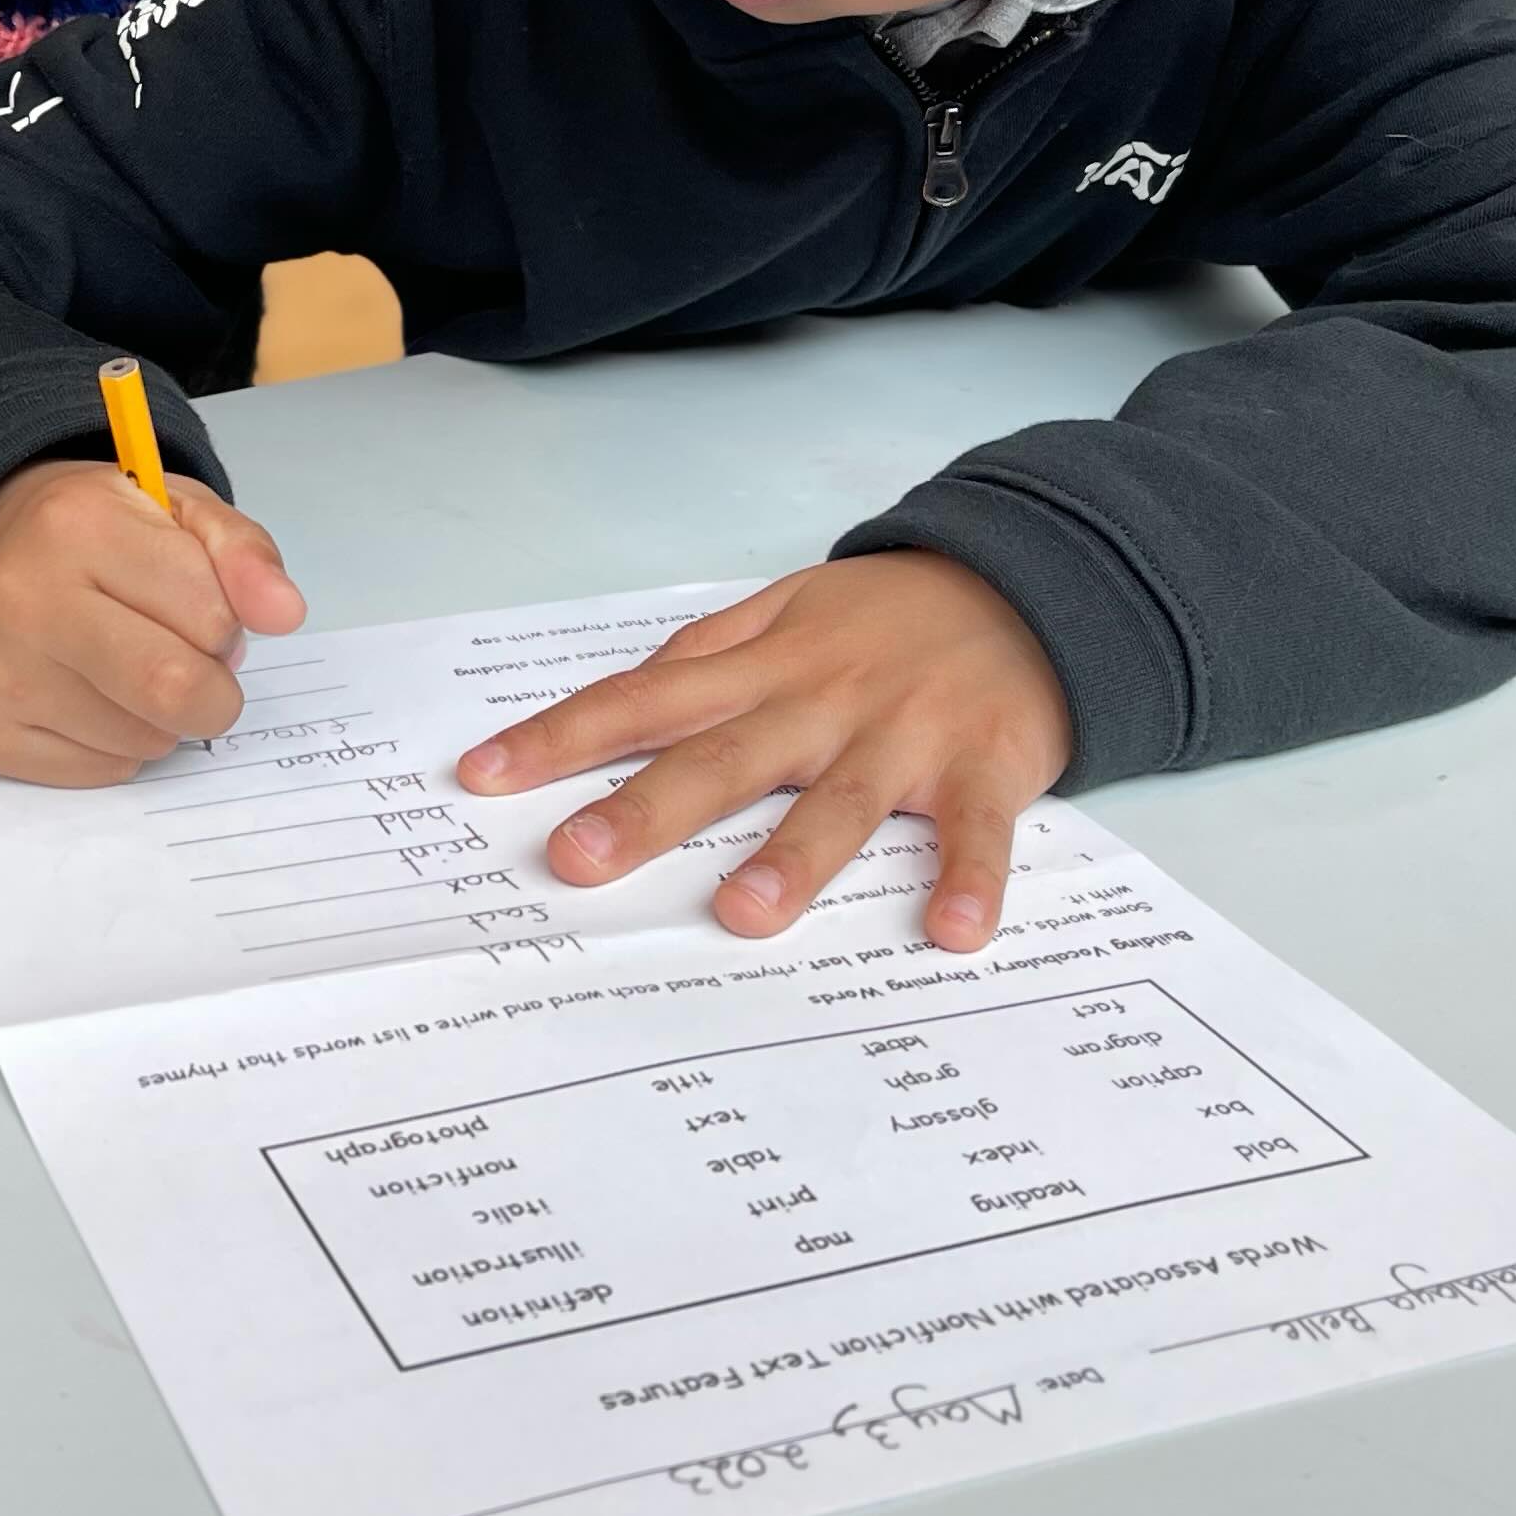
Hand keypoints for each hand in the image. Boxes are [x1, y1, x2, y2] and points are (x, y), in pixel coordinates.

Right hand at [0, 459, 307, 784]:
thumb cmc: (99, 533)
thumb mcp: (180, 513)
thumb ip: (244, 555)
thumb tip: (286, 614)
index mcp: (79, 525)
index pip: (211, 617)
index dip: (226, 623)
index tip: (201, 607)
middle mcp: (23, 598)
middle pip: (173, 691)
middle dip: (212, 691)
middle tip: (195, 664)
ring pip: (143, 742)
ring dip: (162, 718)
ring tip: (127, 666)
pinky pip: (101, 771)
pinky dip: (118, 745)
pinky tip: (87, 694)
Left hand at [456, 555, 1069, 953]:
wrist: (1033, 584)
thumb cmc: (889, 617)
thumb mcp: (790, 608)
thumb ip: (710, 653)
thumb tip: (629, 697)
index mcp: (764, 666)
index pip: (644, 699)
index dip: (561, 737)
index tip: (483, 778)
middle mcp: (821, 701)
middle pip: (723, 757)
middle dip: (647, 809)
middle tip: (575, 859)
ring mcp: (904, 736)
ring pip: (841, 799)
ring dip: (795, 856)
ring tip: (743, 913)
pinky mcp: (986, 766)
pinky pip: (977, 830)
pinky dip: (970, 878)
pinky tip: (950, 932)